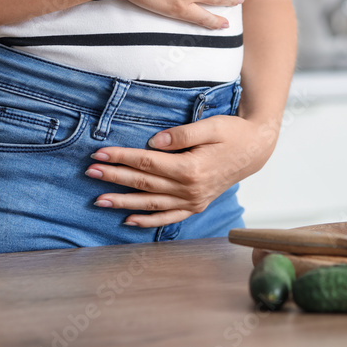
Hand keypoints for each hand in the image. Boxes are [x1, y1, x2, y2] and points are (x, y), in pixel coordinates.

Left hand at [85, 114, 279, 227]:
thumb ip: (182, 134)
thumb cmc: (233, 133)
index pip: (147, 163)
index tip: (99, 154)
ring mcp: (194, 200)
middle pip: (144, 184)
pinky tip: (128, 221)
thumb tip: (154, 141)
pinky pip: (169, 217)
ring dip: (123, 202)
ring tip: (98, 200)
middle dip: (114, 178)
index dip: (122, 157)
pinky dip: (148, 221)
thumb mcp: (211, 125)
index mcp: (191, 167)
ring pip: (151, 204)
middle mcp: (190, 189)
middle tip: (90, 172)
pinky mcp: (197, 205)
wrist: (256, 149)